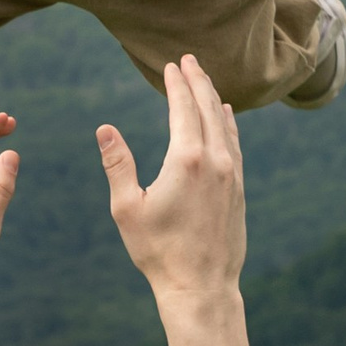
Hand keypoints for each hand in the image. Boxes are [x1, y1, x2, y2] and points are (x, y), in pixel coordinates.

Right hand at [97, 57, 245, 311]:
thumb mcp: (127, 209)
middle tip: (189, 59)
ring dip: (213, 99)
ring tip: (205, 80)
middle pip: (207, 109)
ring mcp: (232, 175)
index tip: (171, 65)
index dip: (176, 84)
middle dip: (197, 81)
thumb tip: (105, 129)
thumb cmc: (158, 252)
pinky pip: (235, 146)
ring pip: (224, 125)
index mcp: (186, 160)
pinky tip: (226, 117)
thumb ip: (118, 165)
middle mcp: (215, 161)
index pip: (182, 109)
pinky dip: (229, 125)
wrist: (201, 286)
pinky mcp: (239, 190)